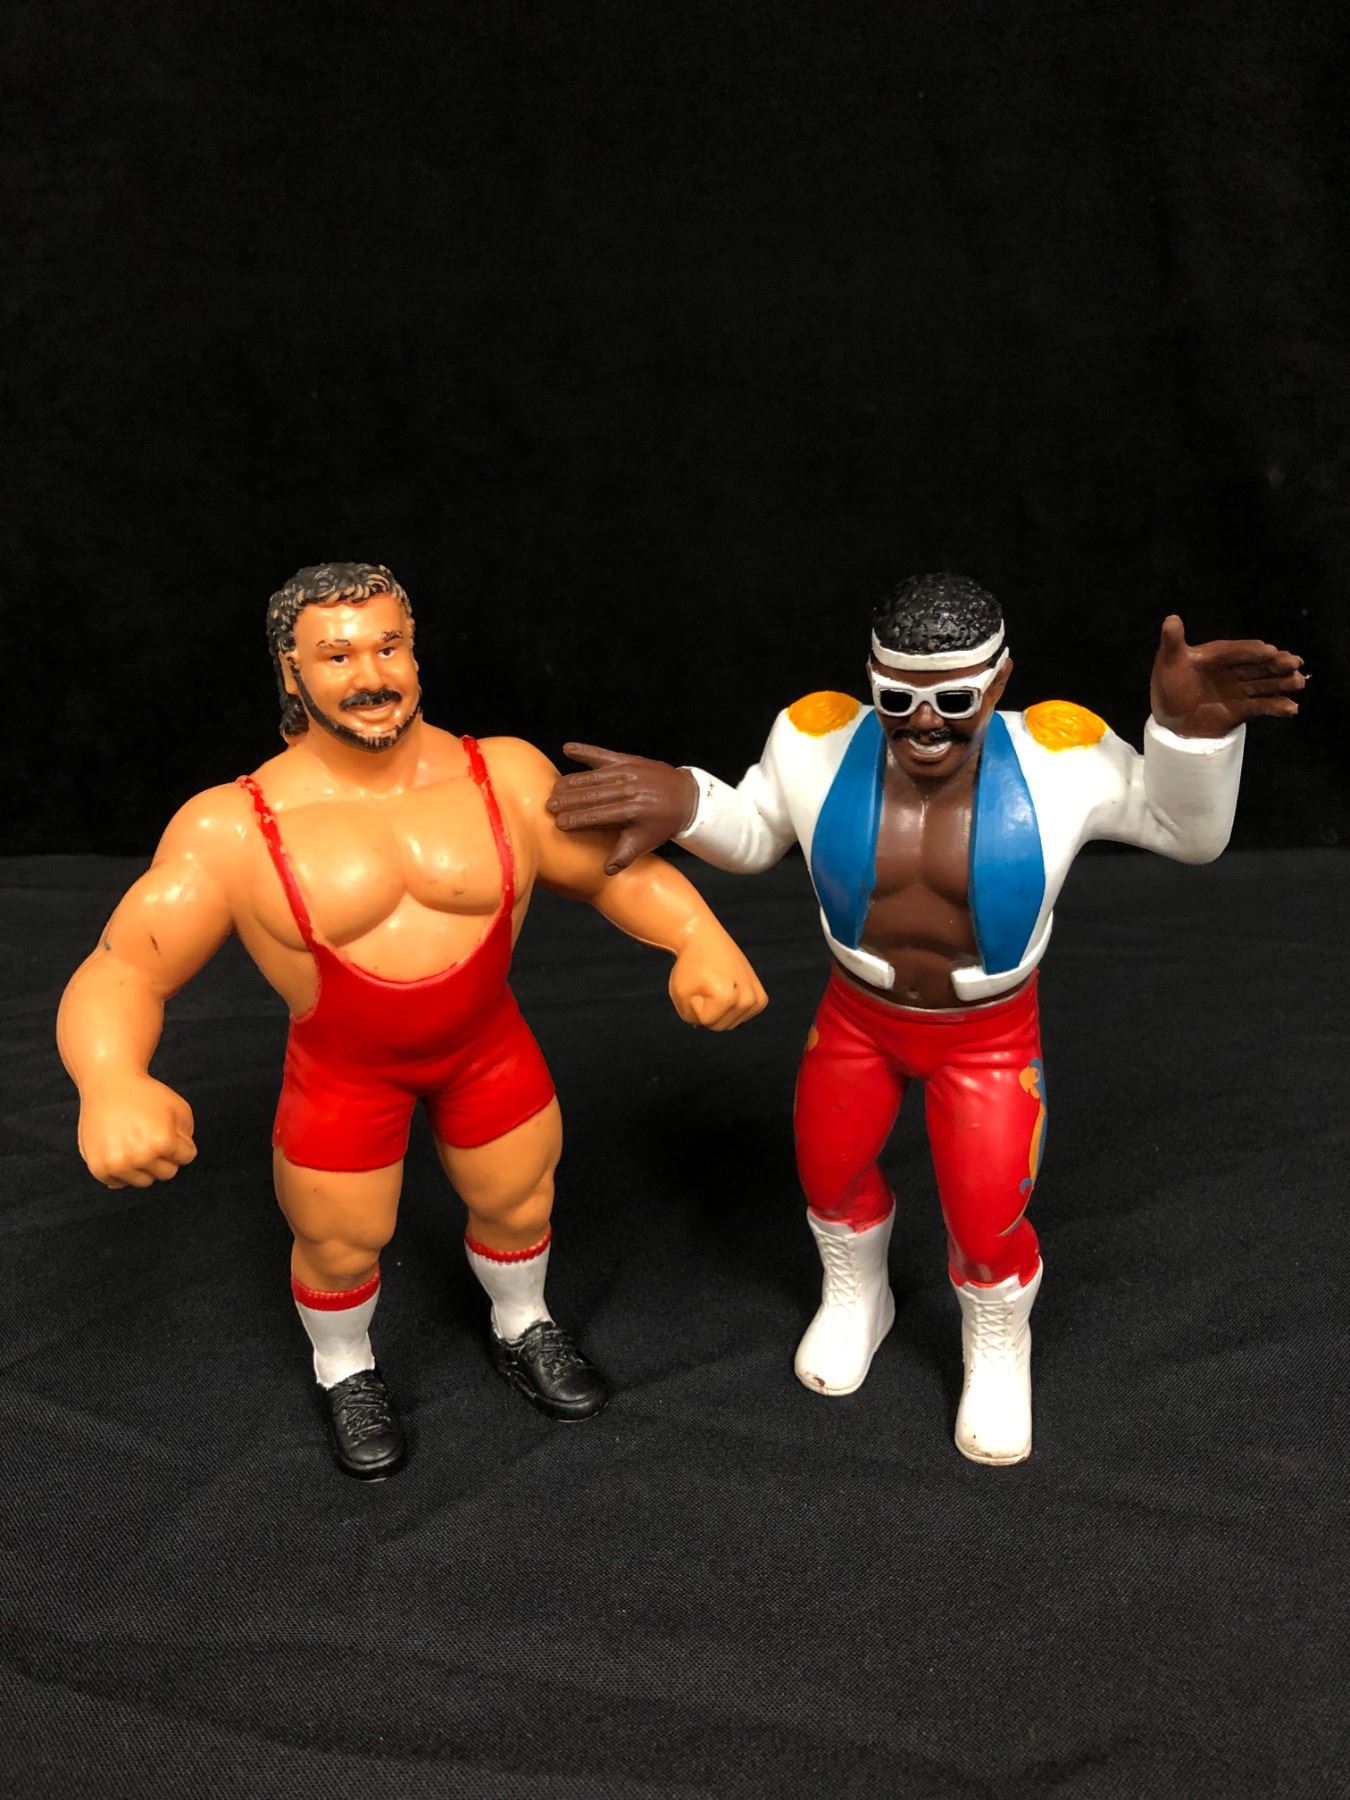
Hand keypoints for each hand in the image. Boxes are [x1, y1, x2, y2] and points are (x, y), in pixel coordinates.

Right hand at [77, 1076, 197, 1188]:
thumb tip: (179, 1161)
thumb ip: (187, 1136)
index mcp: (162, 1141)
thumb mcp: (179, 1108)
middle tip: (151, 1134)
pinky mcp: (99, 1168)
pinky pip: (120, 1182)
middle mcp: (139, 1156)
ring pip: (144, 1181)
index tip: (167, 1126)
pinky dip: (123, 1171)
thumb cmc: (146, 1095)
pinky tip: (120, 1148)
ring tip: (135, 1141)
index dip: (181, 1141)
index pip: (186, 1157)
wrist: (108, 1084)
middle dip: (165, 1156)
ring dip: (144, 1166)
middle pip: (167, 1173)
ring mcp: (117, 1164)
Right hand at [547, 744, 698, 874]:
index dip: (577, 819)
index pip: (599, 816)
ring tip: (554, 788)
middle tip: (549, 805)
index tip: (559, 822)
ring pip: (594, 777)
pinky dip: (585, 751)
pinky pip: (603, 754)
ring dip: (572, 782)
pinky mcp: (629, 760)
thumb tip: (605, 871)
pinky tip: (567, 749)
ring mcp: (629, 772)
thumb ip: (624, 856)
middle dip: (569, 800)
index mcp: (634, 812)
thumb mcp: (645, 842)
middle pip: (593, 795)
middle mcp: (631, 790)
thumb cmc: (660, 824)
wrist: (684, 796)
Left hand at [668, 929, 768, 1031]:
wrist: (704, 937)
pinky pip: (740, 1017)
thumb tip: (713, 1024)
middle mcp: (748, 998)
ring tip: (716, 984)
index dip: (694, 1005)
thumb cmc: (689, 965)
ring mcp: (757, 998)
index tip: (696, 983)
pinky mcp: (761, 998)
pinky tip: (727, 988)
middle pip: (720, 1026)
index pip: (705, 1021)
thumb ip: (692, 1018)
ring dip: (717, 1008)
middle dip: (707, 1009)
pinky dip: (729, 1007)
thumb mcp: (680, 993)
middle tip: (706, 983)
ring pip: (730, 1023)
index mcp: (728, 997)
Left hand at [1150, 615, 1305, 737]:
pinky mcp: (1242, 709)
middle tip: (1295, 663)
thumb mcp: (1168, 663)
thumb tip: (1171, 618)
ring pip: (1264, 684)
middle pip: (1256, 666)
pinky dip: (1277, 707)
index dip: (1252, 651)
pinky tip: (1292, 708)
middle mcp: (1231, 671)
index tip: (1269, 650)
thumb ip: (1172, 643)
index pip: (1236, 651)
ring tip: (1299, 682)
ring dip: (1282, 683)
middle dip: (1275, 664)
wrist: (1170, 722)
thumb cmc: (1168, 687)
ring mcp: (1239, 690)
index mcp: (1216, 656)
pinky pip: (1262, 707)